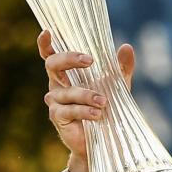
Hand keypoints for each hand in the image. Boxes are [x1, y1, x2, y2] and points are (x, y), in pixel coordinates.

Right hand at [40, 31, 134, 171]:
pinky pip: (69, 110)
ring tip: (104, 102)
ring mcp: (55, 101)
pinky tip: (98, 115)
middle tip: (89, 60)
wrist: (104, 140)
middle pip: (52, 65)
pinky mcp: (57, 117)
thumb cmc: (106, 108)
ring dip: (87, 94)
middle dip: (69, 59)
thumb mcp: (117, 86)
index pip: (51, 55)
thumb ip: (122, 67)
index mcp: (68, 74)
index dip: (45, 44)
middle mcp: (57, 85)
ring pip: (66, 91)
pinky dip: (85, 111)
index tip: (48, 31)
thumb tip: (126, 47)